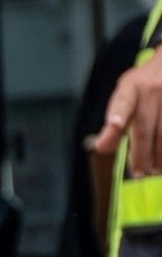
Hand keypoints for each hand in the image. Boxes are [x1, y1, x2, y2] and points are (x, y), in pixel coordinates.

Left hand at [92, 48, 161, 176]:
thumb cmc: (144, 84)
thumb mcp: (125, 94)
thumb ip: (114, 121)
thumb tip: (100, 147)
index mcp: (132, 87)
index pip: (123, 102)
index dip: (118, 114)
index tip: (114, 124)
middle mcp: (153, 89)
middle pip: (145, 127)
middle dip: (141, 153)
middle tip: (139, 172)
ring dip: (160, 154)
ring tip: (155, 170)